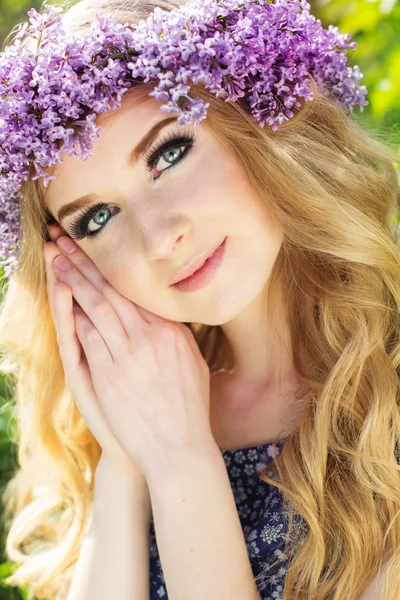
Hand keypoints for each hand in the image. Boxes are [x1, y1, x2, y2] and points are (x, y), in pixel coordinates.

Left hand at [43, 224, 215, 480]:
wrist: (179, 446)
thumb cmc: (189, 407)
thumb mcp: (192, 363)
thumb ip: (177, 335)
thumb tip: (166, 315)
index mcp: (171, 331)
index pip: (136, 289)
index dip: (112, 265)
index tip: (96, 247)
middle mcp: (150, 336)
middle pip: (112, 290)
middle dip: (86, 261)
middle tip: (65, 238)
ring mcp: (129, 355)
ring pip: (97, 306)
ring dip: (74, 280)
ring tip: (57, 258)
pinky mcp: (110, 375)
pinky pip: (88, 336)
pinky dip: (74, 314)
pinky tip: (61, 295)